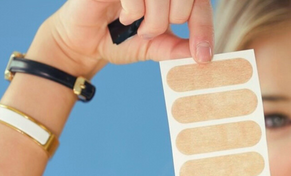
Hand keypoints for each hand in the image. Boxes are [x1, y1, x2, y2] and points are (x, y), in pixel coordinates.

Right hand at [33, 0, 213, 76]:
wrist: (86, 44)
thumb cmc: (121, 40)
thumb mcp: (156, 47)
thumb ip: (178, 48)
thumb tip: (204, 55)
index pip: (200, 3)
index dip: (204, 29)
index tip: (203, 56)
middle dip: (173, 20)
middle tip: (152, 32)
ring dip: (154, 19)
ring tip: (138, 26)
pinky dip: (134, 10)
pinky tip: (124, 16)